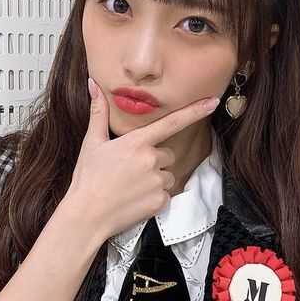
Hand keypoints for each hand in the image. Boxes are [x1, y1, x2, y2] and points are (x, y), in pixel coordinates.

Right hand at [66, 76, 219, 241]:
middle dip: (155, 161)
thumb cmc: (87, 178)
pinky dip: (154, 198)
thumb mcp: (91, 143)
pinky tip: (135, 200)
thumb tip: (92, 85)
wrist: (86, 215)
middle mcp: (151, 159)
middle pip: (168, 155)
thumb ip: (98, 113)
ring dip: (156, 180)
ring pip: (168, 176)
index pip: (171, 122)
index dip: (194, 111)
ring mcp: (157, 181)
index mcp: (137, 142)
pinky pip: (166, 195)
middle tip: (131, 171)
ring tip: (131, 187)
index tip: (213, 101)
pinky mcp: (160, 201)